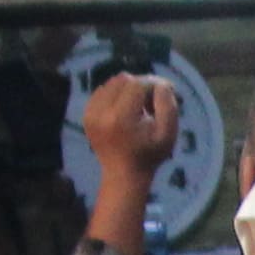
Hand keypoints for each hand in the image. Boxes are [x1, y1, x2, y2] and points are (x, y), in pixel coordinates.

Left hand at [81, 70, 180, 184]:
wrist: (123, 174)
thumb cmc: (149, 155)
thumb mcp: (168, 134)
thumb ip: (168, 106)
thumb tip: (162, 84)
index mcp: (120, 118)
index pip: (137, 85)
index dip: (154, 84)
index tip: (165, 92)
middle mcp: (100, 111)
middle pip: (123, 79)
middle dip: (141, 85)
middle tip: (152, 101)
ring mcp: (90, 112)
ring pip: (112, 83)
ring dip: (129, 89)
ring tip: (139, 106)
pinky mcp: (86, 114)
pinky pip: (102, 91)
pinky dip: (116, 94)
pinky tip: (125, 108)